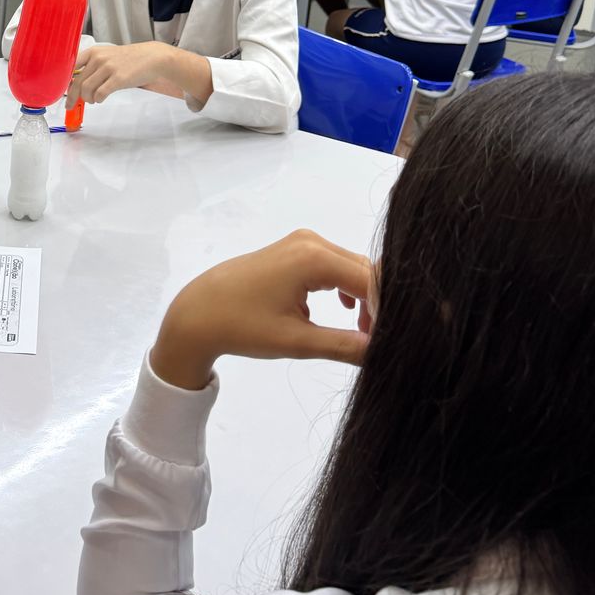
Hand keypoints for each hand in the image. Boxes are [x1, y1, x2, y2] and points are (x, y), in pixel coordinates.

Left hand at [66, 42, 173, 106]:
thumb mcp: (107, 55)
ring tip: (92, 100)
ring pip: (87, 89)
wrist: (150, 58)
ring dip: (87, 99)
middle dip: (72, 97)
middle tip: (70, 105)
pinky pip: (100, 94)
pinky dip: (98, 99)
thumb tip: (76, 83)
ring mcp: (108, 68)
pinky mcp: (118, 79)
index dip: (65, 82)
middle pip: (77, 82)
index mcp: (94, 52)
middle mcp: (99, 59)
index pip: (71, 67)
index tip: (63, 91)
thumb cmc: (128, 59)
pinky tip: (100, 99)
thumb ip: (92, 65)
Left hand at [150, 230, 373, 389]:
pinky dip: (345, 288)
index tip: (395, 340)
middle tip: (382, 341)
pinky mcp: (295, 250)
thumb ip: (344, 346)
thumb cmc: (243, 326)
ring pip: (351, 268)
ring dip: (364, 297)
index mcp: (313, 257)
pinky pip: (334, 266)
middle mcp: (311, 241)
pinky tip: (344, 313)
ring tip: (364, 333)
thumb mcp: (296, 342)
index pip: (372, 281)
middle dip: (380, 304)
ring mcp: (302, 243)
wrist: (199, 312)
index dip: (389, 311)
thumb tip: (382, 352)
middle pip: (365, 270)